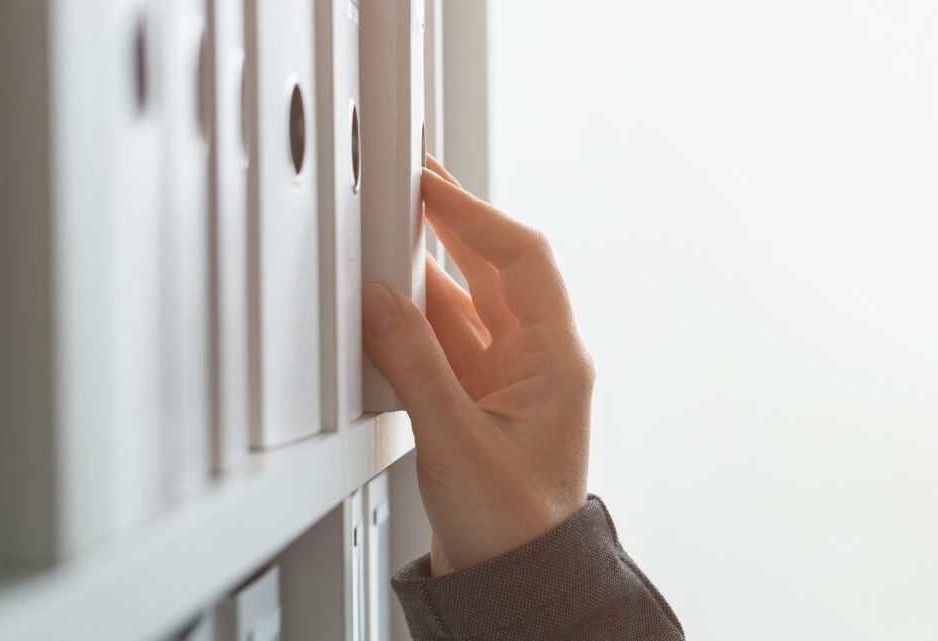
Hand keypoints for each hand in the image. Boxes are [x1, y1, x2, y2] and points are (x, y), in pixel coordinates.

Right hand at [362, 156, 593, 575]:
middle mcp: (536, 363)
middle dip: (450, 227)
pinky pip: (442, 345)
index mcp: (556, 361)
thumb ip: (414, 363)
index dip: (474, 214)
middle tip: (409, 186)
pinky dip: (411, 323)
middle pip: (492, 272)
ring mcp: (505, 383)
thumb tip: (382, 301)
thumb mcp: (454, 438)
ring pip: (462, 307)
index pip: (520, 259)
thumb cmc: (512, 527)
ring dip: (425, 276)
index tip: (431, 185)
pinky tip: (383, 310)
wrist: (513, 585)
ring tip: (384, 241)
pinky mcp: (475, 405)